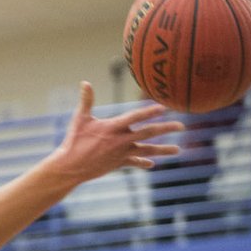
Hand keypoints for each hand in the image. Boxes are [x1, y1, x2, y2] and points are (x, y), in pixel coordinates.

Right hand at [57, 81, 184, 179]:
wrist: (70, 168)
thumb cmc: (73, 142)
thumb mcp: (79, 119)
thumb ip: (86, 100)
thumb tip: (85, 82)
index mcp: (113, 128)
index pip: (135, 117)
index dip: (150, 111)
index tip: (164, 107)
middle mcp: (120, 141)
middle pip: (148, 133)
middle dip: (166, 128)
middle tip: (181, 125)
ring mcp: (121, 154)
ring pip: (147, 150)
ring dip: (163, 150)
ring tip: (177, 150)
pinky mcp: (118, 164)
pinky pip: (134, 163)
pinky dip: (143, 163)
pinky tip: (152, 164)